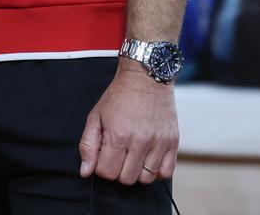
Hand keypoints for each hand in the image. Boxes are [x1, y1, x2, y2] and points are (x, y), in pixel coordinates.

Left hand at [79, 63, 178, 184]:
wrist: (145, 79)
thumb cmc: (117, 98)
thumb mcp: (95, 117)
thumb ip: (88, 146)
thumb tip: (86, 172)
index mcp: (118, 135)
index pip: (107, 172)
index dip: (101, 168)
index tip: (103, 158)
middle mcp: (140, 142)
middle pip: (127, 179)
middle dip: (118, 172)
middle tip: (117, 157)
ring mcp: (159, 143)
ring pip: (146, 178)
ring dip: (136, 172)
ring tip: (132, 156)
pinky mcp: (173, 143)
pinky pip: (166, 173)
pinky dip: (156, 171)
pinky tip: (148, 159)